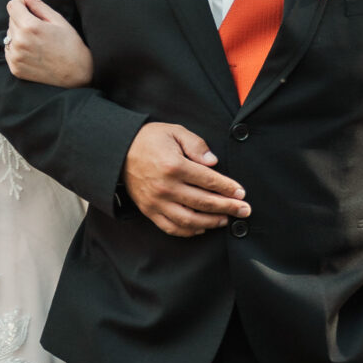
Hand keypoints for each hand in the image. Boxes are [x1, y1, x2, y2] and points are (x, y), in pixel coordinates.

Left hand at [4, 0, 95, 87]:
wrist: (77, 74)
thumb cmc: (71, 44)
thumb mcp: (57, 20)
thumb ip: (37, 3)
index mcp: (29, 26)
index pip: (12, 5)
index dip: (23, 5)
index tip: (33, 11)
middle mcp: (19, 42)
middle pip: (11, 19)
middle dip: (22, 20)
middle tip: (40, 29)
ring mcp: (15, 57)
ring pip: (8, 35)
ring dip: (18, 34)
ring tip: (37, 42)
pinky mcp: (15, 68)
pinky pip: (8, 50)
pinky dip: (17, 49)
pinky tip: (33, 52)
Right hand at [122, 124, 250, 238]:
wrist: (118, 152)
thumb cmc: (150, 139)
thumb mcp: (174, 131)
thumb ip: (196, 145)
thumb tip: (214, 162)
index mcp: (174, 166)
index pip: (208, 180)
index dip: (228, 188)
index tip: (241, 193)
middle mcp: (166, 187)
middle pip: (203, 202)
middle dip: (228, 207)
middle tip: (244, 210)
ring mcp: (156, 202)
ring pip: (190, 220)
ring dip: (211, 222)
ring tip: (226, 219)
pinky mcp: (149, 211)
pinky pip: (172, 227)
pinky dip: (189, 231)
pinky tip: (202, 228)